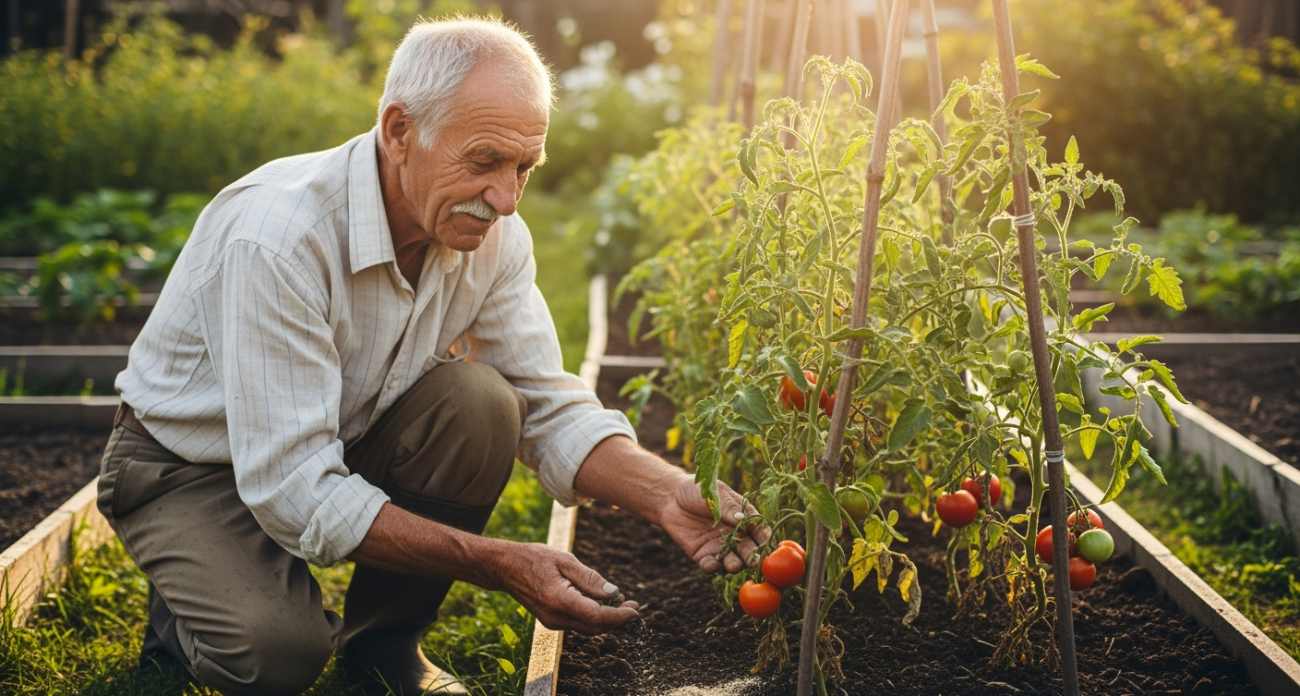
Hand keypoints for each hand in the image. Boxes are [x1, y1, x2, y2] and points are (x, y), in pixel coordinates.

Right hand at [498, 542, 639, 634]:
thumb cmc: (534, 558)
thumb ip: (590, 578)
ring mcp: (552, 621)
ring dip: (607, 619)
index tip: (636, 610)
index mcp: (560, 600)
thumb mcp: (565, 560)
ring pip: (587, 627)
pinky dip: (594, 616)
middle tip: (634, 606)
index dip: (620, 616)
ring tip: (622, 602)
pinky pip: (578, 623)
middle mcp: (556, 617)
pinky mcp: (551, 620)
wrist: (504, 567)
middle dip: (618, 620)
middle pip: (595, 627)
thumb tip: (613, 593)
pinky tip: (602, 602)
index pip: (597, 617)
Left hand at [658, 473, 769, 573]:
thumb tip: (742, 519)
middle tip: (753, 561)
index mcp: (743, 518)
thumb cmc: (698, 490)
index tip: (766, 543)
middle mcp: (735, 535)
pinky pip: (710, 565)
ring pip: (732, 560)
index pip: (758, 529)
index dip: (763, 537)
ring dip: (735, 565)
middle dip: (752, 556)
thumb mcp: (715, 494)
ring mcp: (720, 546)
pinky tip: (710, 564)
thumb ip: (728, 507)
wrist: (671, 497)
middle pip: (748, 549)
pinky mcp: (703, 554)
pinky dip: (711, 567)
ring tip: (733, 565)